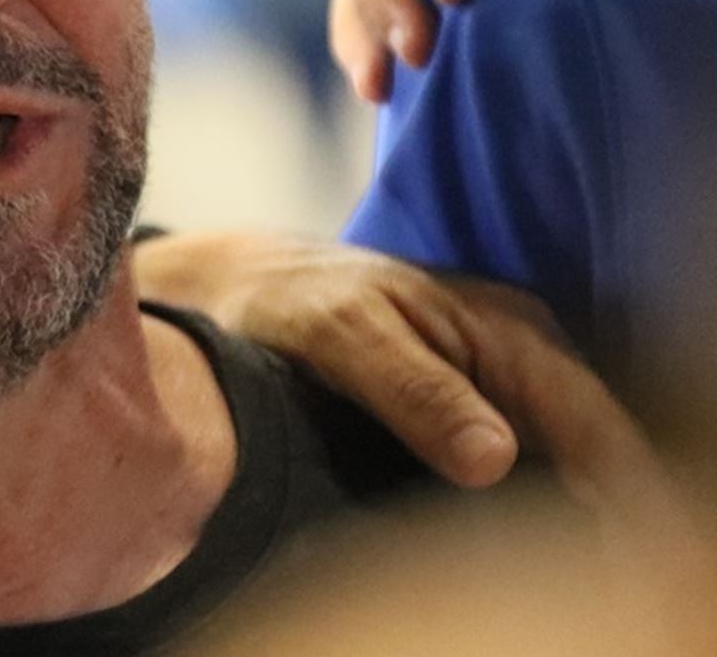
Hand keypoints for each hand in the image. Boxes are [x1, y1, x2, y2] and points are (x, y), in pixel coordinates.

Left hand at [133, 231, 681, 518]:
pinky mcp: (468, 409)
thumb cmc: (290, 299)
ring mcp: (497, 383)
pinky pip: (521, 462)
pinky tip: (506, 543)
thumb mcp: (342, 335)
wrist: (239, 287)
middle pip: (590, 446)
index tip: (613, 550)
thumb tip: (495, 460)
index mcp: (507, 329)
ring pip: (560, 458)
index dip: (619, 490)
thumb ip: (413, 390)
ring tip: (541, 564)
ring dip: (562, 510)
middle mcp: (518, 355)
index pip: (593, 422)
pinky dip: (524, 503)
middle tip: (578, 571)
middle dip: (596, 508)